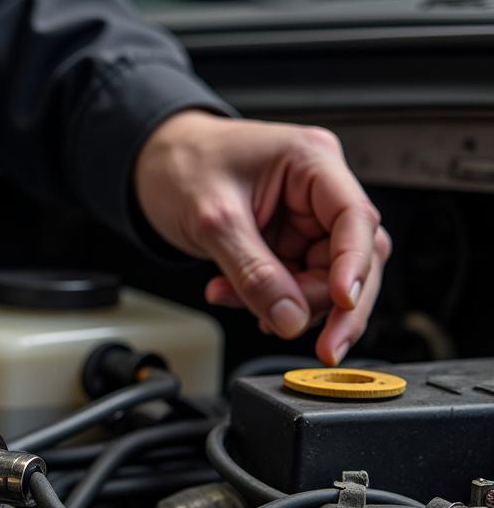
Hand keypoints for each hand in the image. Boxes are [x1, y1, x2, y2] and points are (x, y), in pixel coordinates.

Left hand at [134, 110, 390, 364]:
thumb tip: (290, 319)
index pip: (355, 219)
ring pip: (325, 278)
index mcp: (311, 162)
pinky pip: (294, 283)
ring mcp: (304, 219)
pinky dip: (270, 300)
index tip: (341, 304)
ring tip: (234, 299)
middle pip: (354, 256)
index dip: (355, 266)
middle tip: (321, 345)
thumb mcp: (212, 219)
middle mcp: (318, 190)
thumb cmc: (181, 164)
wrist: (152, 165)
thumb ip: (253, 272)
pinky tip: (236, 298)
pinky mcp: (286, 242)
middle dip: (333, 304)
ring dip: (291, 304)